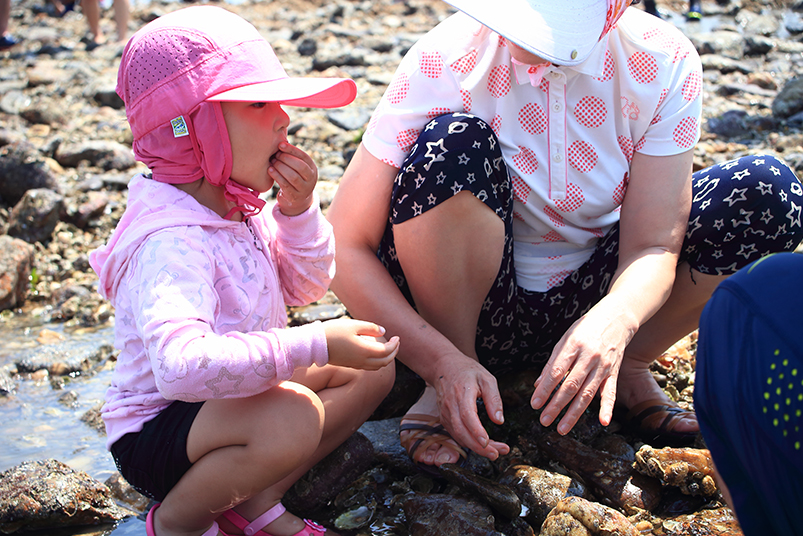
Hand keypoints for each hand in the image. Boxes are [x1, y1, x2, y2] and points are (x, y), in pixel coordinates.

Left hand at [270, 142, 317, 215]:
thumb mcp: (298, 167)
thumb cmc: (294, 177)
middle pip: (300, 166)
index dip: (292, 150)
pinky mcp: (295, 196)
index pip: (304, 156)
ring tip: (272, 162)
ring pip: (293, 176)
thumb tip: (280, 141)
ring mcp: (304, 189)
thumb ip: (292, 157)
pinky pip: (285, 185)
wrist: (297, 199)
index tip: (280, 145)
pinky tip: (270, 170)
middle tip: (275, 156)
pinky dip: (277, 176)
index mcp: (312, 168)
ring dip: (280, 168)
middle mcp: (311, 179)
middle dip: (286, 159)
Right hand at [323, 318, 399, 369]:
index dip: (395, 345)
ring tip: (389, 349)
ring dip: (386, 359)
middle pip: (384, 362)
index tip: (397, 337)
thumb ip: (370, 327)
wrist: (315, 345)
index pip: (386, 351)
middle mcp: (362, 361)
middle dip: (394, 353)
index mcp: (364, 351)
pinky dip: (377, 361)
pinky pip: (369, 367)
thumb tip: (383, 331)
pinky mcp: (350, 365)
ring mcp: (356, 364)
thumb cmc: (333, 332)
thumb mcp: (353, 325)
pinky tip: (376, 353)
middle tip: (397, 343)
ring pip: (377, 366)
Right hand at [431, 355, 509, 460]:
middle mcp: (451, 406)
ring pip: (458, 436)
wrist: (444, 367)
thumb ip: (494, 399)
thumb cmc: (467, 372)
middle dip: (478, 447)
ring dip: (475, 448)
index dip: (476, 431)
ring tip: (494, 452)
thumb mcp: (486, 379)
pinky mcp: (445, 419)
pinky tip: (482, 445)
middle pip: (462, 431)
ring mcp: (445, 413)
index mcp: (462, 393)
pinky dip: (468, 443)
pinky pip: (456, 434)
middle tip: (496, 454)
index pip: (467, 416)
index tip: (487, 442)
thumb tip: (499, 420)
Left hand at [530, 306, 632, 434]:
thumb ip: (552, 363)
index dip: (545, 389)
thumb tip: (538, 386)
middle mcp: (588, 358)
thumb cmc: (584, 330)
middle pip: (571, 386)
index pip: (556, 372)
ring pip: (587, 393)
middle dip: (556, 405)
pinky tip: (602, 422)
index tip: (535, 404)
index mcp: (572, 347)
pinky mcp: (614, 373)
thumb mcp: (564, 340)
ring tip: (562, 429)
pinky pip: (610, 392)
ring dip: (574, 413)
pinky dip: (607, 408)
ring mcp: (602, 366)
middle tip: (543, 421)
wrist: (615, 319)